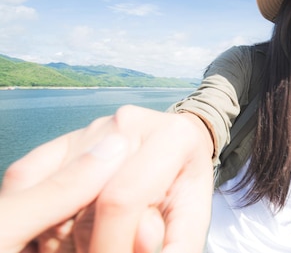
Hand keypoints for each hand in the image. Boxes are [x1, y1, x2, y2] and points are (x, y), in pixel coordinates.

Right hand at [0, 105, 213, 252]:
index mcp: (173, 136)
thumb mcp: (191, 216)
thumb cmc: (184, 186)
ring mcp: (94, 127)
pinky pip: (27, 179)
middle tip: (110, 249)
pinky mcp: (65, 137)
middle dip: (91, 242)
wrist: (176, 150)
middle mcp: (130, 122)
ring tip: (92, 239)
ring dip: (63, 233)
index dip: (112, 243)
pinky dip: (37, 212)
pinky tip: (63, 227)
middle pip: (86, 200)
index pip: (123, 199)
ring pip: (53, 194)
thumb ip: (178, 240)